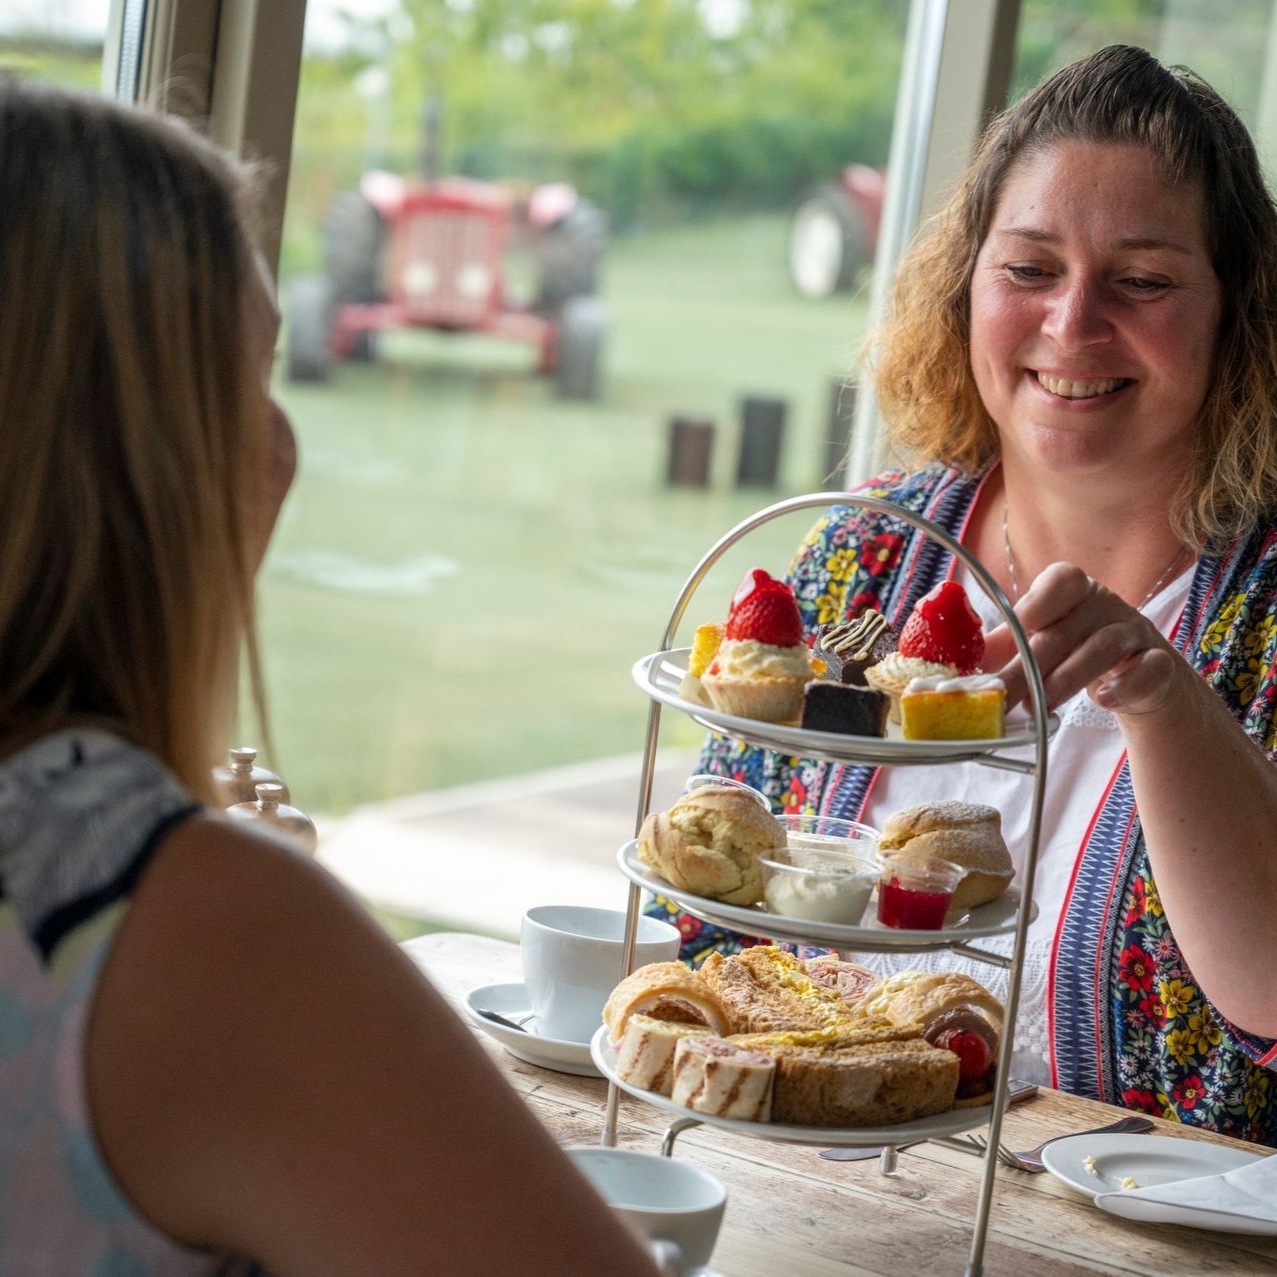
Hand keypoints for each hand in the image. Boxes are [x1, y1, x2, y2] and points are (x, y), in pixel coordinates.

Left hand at [982, 562, 1186, 717]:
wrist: (1141, 676)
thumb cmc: (1077, 651)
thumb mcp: (1042, 641)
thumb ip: (1006, 646)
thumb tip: (957, 660)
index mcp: (1073, 591)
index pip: (1062, 580)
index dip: (1040, 600)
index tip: (1021, 624)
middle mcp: (1105, 605)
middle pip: (1065, 631)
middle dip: (1029, 666)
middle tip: (1003, 697)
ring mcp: (1135, 632)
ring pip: (1102, 649)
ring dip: (1066, 679)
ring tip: (1040, 706)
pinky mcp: (1160, 665)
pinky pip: (1149, 670)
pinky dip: (1126, 685)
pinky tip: (1104, 700)